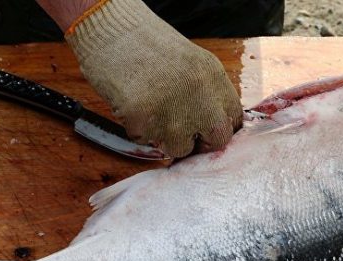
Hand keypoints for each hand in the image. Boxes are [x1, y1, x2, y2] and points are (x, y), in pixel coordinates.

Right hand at [64, 0, 242, 157]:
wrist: (108, 29)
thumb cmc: (145, 45)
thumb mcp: (191, 62)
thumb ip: (207, 92)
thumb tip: (215, 126)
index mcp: (213, 76)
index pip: (233, 118)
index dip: (219, 127)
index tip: (206, 129)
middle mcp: (199, 94)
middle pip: (217, 139)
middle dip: (201, 142)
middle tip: (183, 132)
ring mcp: (172, 110)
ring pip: (180, 148)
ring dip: (166, 138)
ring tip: (152, 111)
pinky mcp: (143, 121)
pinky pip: (146, 142)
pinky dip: (138, 130)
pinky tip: (132, 105)